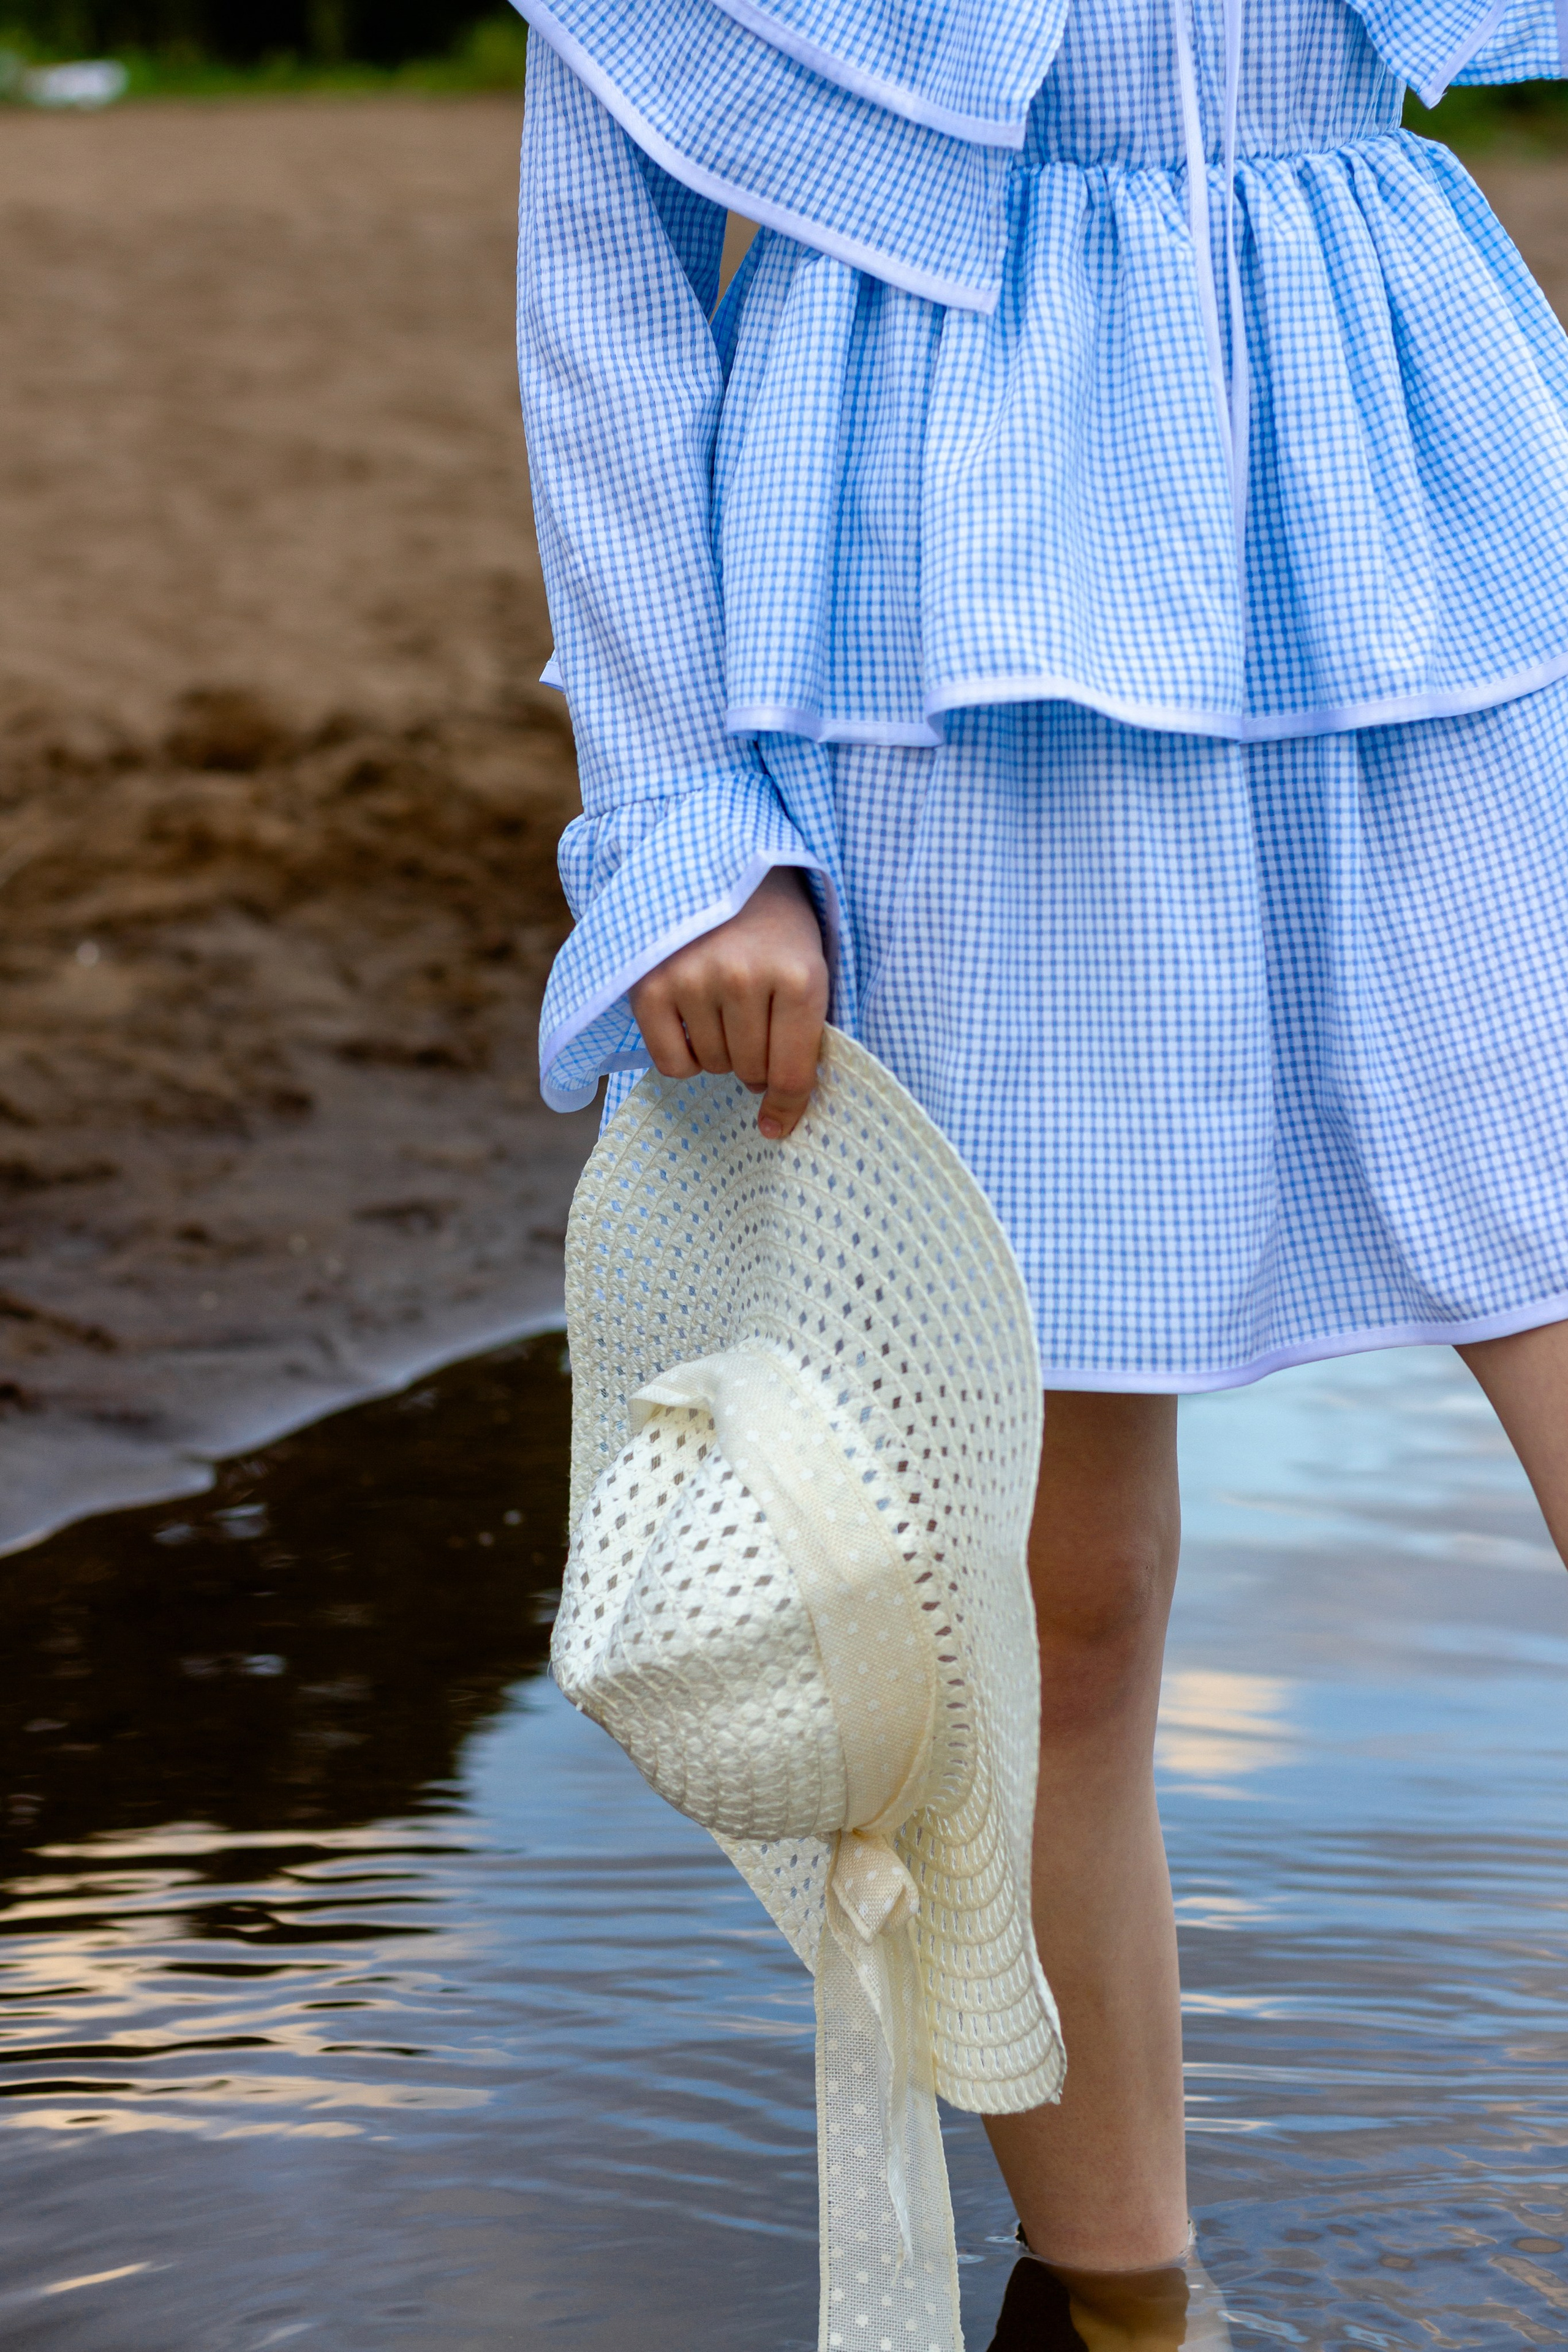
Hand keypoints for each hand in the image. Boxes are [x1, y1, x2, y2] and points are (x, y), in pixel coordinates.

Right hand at [629, 866, 828, 1138]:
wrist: (724, 865)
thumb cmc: (777, 930)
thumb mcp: (811, 969)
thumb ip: (806, 1038)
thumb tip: (776, 1121)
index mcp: (798, 976)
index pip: (792, 1073)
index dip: (788, 1108)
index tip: (776, 1126)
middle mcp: (744, 977)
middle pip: (750, 1073)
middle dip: (757, 1065)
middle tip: (757, 1029)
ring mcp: (693, 979)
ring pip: (712, 1067)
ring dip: (721, 1053)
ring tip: (727, 1009)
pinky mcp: (651, 984)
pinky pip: (671, 1062)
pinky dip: (684, 1057)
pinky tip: (695, 1023)